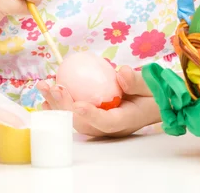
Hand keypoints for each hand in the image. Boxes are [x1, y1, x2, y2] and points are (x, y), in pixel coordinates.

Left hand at [37, 65, 160, 137]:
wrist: (155, 104)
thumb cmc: (154, 94)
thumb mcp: (151, 85)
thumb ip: (137, 81)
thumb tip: (121, 73)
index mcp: (125, 120)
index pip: (106, 122)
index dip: (91, 115)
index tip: (78, 105)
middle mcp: (110, 127)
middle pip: (84, 123)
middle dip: (65, 107)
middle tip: (54, 88)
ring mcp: (100, 124)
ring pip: (75, 120)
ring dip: (57, 105)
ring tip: (44, 88)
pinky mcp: (94, 119)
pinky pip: (74, 115)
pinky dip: (60, 106)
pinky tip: (47, 96)